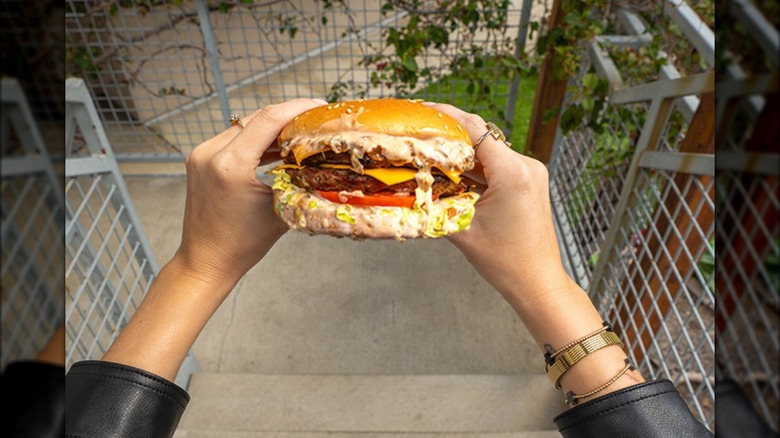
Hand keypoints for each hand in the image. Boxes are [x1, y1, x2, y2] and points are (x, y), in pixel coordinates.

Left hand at [102, 99, 325, 379]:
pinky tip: (276, 145)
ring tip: (299, 130)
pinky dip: (255, 137)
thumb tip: (325, 161)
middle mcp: (211, 152)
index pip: (269, 119)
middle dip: (288, 114)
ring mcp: (201, 153)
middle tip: (316, 117)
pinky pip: (233, 138)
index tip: (321, 105)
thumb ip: (297, 179)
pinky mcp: (199, 158)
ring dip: (272, 125)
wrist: (206, 261)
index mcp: (231, 164)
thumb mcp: (280, 209)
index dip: (298, 108)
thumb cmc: (244, 244)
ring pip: (244, 125)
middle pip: (257, 117)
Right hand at [429, 104, 572, 304]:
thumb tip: (411, 184)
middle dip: (450, 133)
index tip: (422, 110)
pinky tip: (453, 171)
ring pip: (488, 150)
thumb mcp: (462, 229)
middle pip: (481, 136)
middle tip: (419, 131)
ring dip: (462, 152)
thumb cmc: (505, 262)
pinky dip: (475, 166)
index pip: (475, 129)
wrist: (537, 282)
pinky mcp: (529, 182)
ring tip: (431, 152)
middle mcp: (526, 165)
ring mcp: (530, 172)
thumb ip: (436, 202)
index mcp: (513, 173)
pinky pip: (497, 164)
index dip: (446, 116)